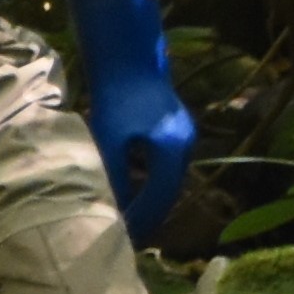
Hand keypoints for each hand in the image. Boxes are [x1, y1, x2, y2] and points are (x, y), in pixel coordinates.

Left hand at [69, 0, 200, 248]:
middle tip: (126, 237)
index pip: (158, 199)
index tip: (124, 240)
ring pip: (166, 179)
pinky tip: (131, 189)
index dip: (141, 221)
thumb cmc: (115, 94)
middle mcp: (185, 145)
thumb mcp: (108, 139)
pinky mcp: (174, 128)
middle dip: (147, 215)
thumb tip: (108, 209)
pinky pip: (163, 165)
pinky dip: (149, 181)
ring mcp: (183, 136)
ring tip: (127, 218)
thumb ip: (112, 175)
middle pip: (167, 192)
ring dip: (148, 198)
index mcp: (172, 150)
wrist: (127, 54)